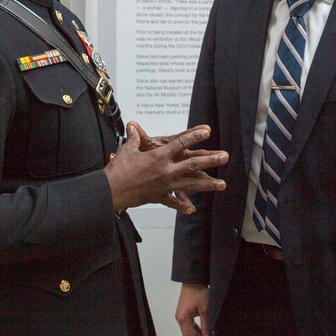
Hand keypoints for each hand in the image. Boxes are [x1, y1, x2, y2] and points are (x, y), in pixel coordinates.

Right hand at [104, 122, 227, 213]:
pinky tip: (192, 209)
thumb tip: (133, 126)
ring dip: (208, 184)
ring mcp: (165, 185)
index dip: (194, 136)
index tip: (207, 131)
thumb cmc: (118, 169)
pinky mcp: (159, 197)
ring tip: (222, 184)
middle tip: (225, 157)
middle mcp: (166, 170)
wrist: (111, 191)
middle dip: (210, 160)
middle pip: (193, 164)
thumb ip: (134, 138)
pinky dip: (182, 205)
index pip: (180, 143)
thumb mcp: (127, 150)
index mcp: (158, 156)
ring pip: (191, 184)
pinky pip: (173, 202)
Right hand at [175, 283, 211, 335]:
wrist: (193, 280)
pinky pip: (189, 326)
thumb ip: (206, 325)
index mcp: (183, 319)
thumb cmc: (198, 292)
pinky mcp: (183, 314)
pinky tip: (203, 334)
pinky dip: (195, 332)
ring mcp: (181, 316)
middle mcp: (180, 319)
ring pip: (188, 332)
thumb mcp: (206, 310)